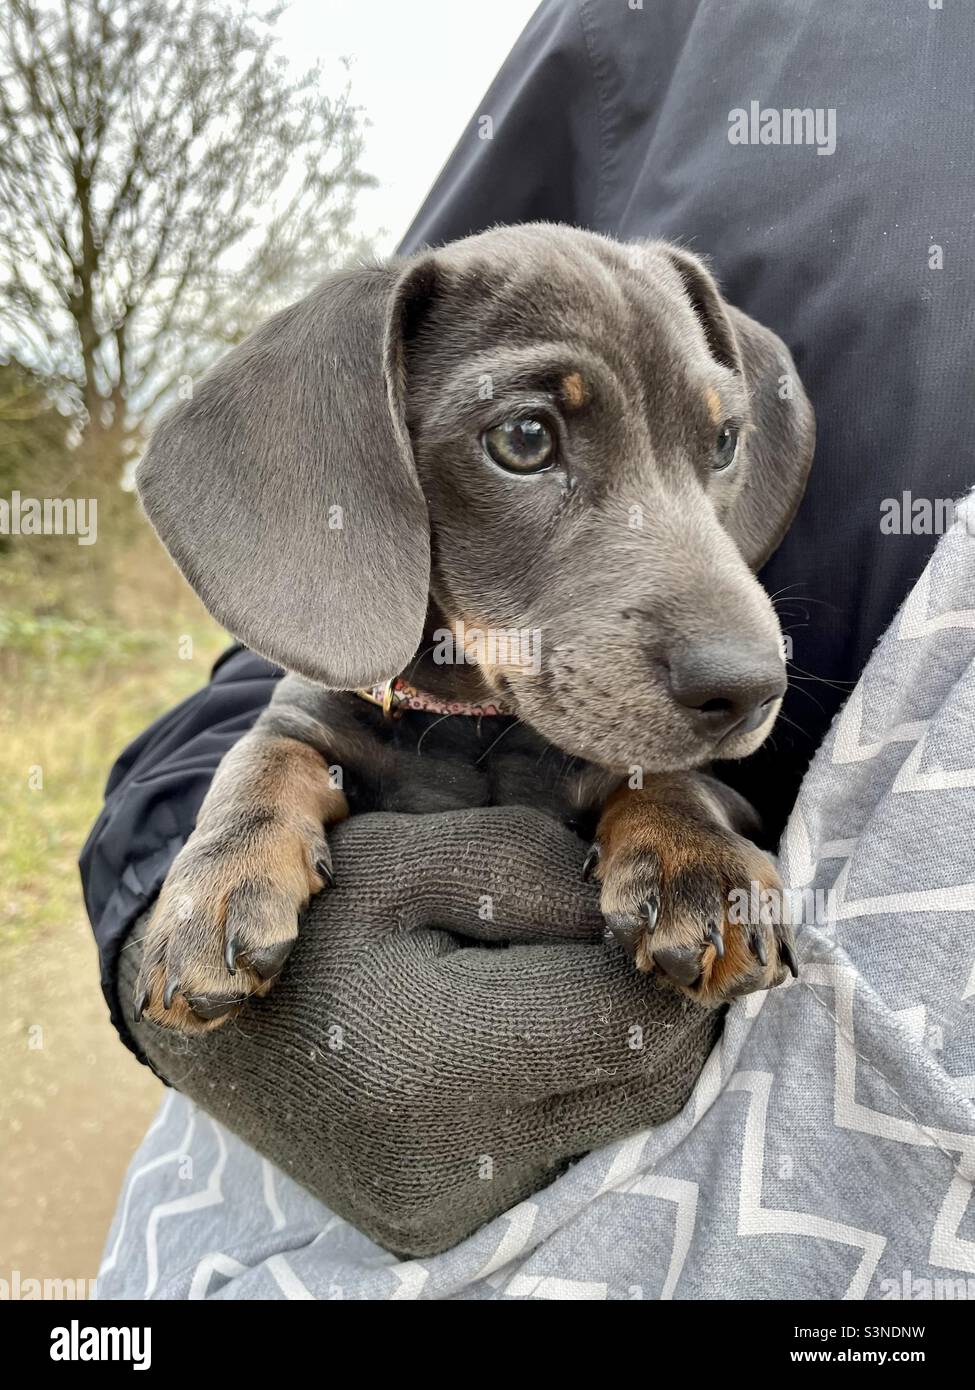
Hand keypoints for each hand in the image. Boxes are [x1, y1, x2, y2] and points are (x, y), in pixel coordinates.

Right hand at [121, 806, 718, 1256]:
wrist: (217, 1033)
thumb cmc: (305, 925)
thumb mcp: (402, 857)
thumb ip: (530, 866)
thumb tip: (633, 917)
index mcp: (424, 1058)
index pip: (624, 1021)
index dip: (664, 959)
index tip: (655, 908)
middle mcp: (444, 1162)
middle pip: (645, 1080)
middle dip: (662, 1000)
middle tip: (633, 932)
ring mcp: (450, 1207)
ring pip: (620, 1118)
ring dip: (625, 1042)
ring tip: (577, 973)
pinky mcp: (450, 1221)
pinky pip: (568, 1145)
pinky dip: (575, 1083)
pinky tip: (532, 1033)